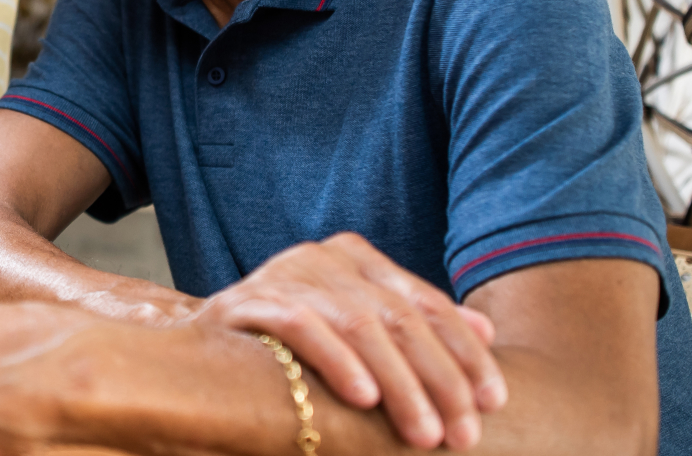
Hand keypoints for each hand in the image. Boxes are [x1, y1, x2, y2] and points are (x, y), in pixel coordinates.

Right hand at [190, 232, 505, 450]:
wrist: (196, 355)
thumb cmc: (289, 352)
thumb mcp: (359, 335)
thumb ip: (415, 327)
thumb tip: (486, 330)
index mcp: (357, 257)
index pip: (427, 305)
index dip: (466, 354)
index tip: (494, 401)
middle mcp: (324, 256)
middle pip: (400, 318)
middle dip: (439, 381)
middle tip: (462, 434)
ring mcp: (285, 272)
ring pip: (360, 325)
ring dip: (400, 384)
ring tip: (423, 432)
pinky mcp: (249, 299)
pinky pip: (303, 327)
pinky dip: (338, 362)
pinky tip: (364, 398)